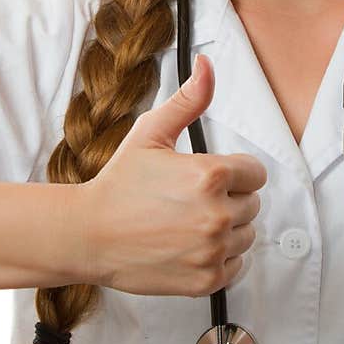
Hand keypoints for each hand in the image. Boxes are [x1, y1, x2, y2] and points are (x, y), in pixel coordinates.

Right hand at [76, 53, 266, 296]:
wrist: (88, 235)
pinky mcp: (207, 279)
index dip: (233, 173)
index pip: (255, 173)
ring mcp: (212, 249)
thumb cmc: (118, 183)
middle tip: (190, 202)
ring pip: (247, 235)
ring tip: (189, 224)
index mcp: (211, 175)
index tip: (206, 179)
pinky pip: (237, 265)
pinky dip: (221, 257)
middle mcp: (216, 214)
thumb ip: (188, 100)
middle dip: (229, 200)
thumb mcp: (151, 134)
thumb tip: (206, 65)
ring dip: (227, 230)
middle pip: (252, 204)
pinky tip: (191, 246)